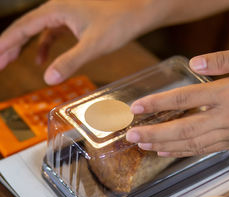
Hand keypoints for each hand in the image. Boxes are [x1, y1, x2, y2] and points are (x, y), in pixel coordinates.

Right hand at [0, 0, 160, 84]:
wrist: (139, 10)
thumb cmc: (120, 23)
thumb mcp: (93, 46)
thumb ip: (69, 62)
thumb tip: (47, 79)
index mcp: (56, 10)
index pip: (22, 28)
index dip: (6, 44)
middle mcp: (57, 8)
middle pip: (26, 27)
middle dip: (10, 46)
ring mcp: (66, 13)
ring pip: (38, 30)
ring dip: (25, 46)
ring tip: (10, 61)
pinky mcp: (75, 19)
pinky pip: (52, 32)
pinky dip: (45, 45)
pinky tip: (41, 60)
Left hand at [126, 46, 228, 156]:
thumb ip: (222, 59)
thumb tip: (194, 64)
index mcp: (227, 93)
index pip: (185, 99)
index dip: (158, 104)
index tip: (137, 107)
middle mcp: (226, 117)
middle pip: (183, 128)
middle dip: (154, 133)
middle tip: (131, 135)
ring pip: (191, 144)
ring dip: (164, 145)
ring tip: (143, 145)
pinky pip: (204, 150)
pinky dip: (183, 152)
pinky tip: (167, 151)